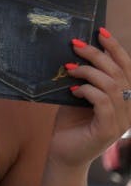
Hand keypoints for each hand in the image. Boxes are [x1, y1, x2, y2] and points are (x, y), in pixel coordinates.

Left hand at [56, 27, 130, 167]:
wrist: (63, 154)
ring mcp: (122, 120)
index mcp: (126, 97)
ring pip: (112, 85)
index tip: (100, 31)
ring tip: (70, 69)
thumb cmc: (71, 124)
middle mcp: (130, 108)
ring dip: (88, 72)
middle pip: (120, 72)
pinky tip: (73, 91)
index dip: (116, 48)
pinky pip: (103, 101)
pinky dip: (87, 91)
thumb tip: (79, 50)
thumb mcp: (80, 95)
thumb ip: (87, 78)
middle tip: (75, 45)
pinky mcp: (109, 129)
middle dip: (97, 54)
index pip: (127, 67)